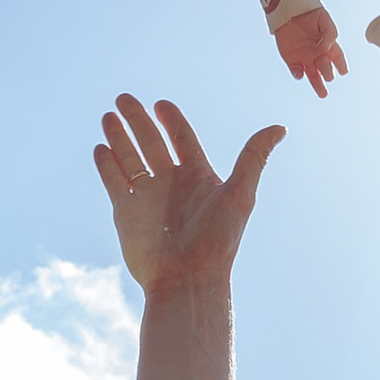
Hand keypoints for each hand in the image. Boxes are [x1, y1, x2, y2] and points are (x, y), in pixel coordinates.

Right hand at [93, 96, 285, 296]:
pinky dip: (107, 164)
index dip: (171, 119)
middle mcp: (171, 184)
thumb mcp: (240, 194)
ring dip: (118, 137)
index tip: (160, 103)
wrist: (187, 280)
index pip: (182, 139)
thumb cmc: (217, 241)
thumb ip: (254, 158)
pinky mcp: (126, 213)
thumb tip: (280, 128)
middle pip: (151, 142)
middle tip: (123, 98)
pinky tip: (100, 148)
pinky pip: (115, 182)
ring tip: (108, 116)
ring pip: (130, 158)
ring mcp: (147, 197)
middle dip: (137, 120)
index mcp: (198, 177)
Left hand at [271, 5, 346, 94]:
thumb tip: (325, 49)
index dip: (341, 65)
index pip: (337, 58)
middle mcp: (318, 55)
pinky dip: (298, 74)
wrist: (290, 9)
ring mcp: (304, 58)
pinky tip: (301, 73)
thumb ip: (329, 34)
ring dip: (317, 84)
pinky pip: (296, 71)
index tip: (343, 71)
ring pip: (313, 76)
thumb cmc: (310, 14)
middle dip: (328, 73)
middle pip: (325, 69)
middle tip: (329, 76)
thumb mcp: (325, 20)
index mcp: (328, 46)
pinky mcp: (291, 60)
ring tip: (323, 94)